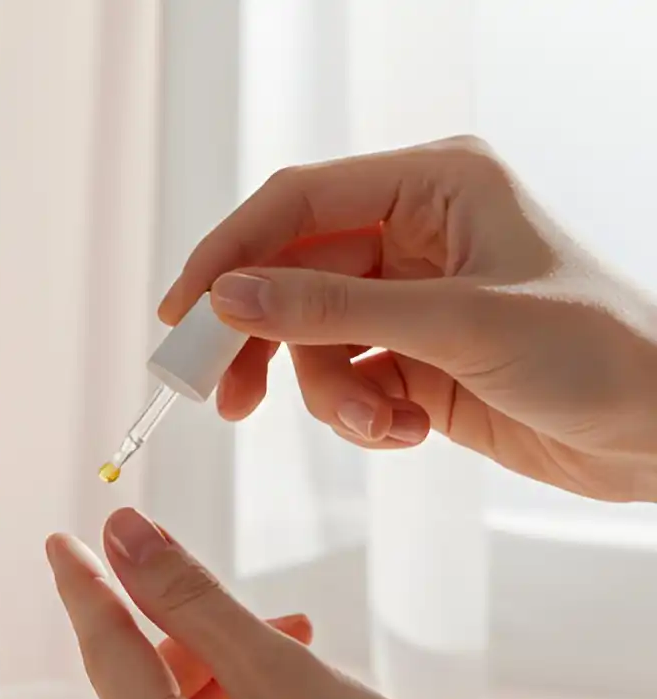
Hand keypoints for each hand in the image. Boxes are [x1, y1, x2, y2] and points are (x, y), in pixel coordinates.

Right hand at [164, 135, 656, 501]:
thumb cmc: (598, 353)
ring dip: (326, 393)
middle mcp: (417, 233)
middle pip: (289, 274)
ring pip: (310, 338)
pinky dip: (360, 413)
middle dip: (263, 340)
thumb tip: (228, 297)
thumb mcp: (458, 325)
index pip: (298, 203)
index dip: (229, 254)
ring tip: (377, 425)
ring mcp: (413, 298)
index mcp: (435, 186)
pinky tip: (405, 431)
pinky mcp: (415, 357)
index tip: (180, 314)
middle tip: (222, 395)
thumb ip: (334, 309)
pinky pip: (342, 380)